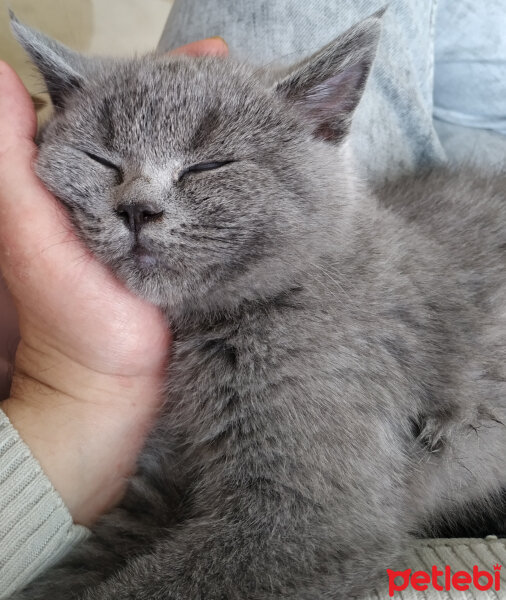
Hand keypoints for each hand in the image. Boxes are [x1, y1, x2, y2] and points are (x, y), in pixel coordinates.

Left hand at [0, 37, 227, 525]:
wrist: (110, 389)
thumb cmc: (69, 317)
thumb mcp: (27, 231)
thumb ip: (9, 158)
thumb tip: (3, 74)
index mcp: (83, 178)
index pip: (122, 105)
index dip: (160, 76)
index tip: (209, 56)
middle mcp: (123, 192)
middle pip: (167, 129)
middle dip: (207, 101)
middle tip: (252, 80)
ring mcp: (161, 221)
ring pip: (193, 163)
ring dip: (227, 136)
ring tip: (270, 112)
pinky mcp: (189, 249)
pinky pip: (212, 201)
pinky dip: (235, 180)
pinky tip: (263, 165)